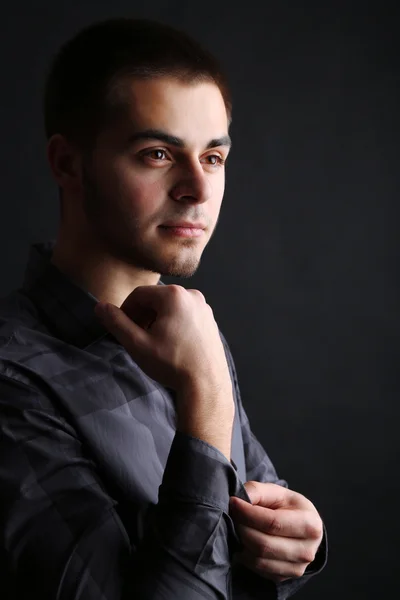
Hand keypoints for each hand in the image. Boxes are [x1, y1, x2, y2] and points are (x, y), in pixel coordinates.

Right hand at [95, 284, 230, 392]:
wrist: (206, 385)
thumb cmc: (173, 364)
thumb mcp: (137, 344)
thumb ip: (116, 323)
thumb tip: (100, 307)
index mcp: (174, 296)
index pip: (139, 294)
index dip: (125, 310)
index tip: (121, 328)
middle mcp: (192, 295)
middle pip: (156, 299)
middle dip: (141, 315)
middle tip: (134, 336)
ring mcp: (204, 308)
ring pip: (170, 307)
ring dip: (156, 320)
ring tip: (151, 342)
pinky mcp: (210, 320)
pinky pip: (185, 315)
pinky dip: (172, 324)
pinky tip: (169, 344)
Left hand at [229, 481, 322, 581]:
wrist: (300, 529)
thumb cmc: (287, 508)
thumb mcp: (277, 492)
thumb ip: (258, 491)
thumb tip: (240, 498)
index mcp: (310, 524)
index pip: (273, 522)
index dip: (249, 513)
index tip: (234, 503)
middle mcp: (307, 551)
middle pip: (264, 544)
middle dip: (242, 528)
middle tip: (234, 515)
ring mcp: (296, 568)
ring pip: (258, 559)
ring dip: (242, 541)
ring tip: (238, 526)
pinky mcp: (283, 578)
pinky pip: (257, 568)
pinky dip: (245, 555)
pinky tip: (244, 541)